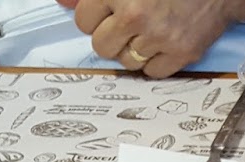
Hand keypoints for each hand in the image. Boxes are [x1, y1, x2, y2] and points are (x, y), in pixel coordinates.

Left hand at [57, 0, 244, 77]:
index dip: (96, 17)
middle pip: (101, 46)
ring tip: (149, 32)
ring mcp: (159, 37)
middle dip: (112, 37)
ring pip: (126, 61)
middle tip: (129, 25)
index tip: (110, 12)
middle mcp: (135, 15)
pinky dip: (155, 62)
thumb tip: (62, 2)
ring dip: (134, 50)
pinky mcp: (182, 52)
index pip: (84, 21)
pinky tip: (162, 44)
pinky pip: (152, 72)